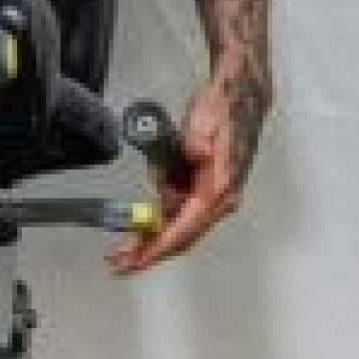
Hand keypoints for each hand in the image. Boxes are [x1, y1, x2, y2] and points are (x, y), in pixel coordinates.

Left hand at [109, 62, 266, 275]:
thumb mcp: (204, 120)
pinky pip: (178, 214)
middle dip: (148, 251)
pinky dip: (158, 220)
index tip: (137, 261)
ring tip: (122, 244)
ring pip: (177, 228)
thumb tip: (195, 153)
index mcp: (219, 188)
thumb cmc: (224, 109)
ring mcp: (213, 198)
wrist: (240, 97)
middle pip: (180, 237)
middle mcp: (219, 200)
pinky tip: (141, 220)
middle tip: (118, 261)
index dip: (158, 247)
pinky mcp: (205, 193)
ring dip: (150, 236)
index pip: (185, 228)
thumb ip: (196, 140)